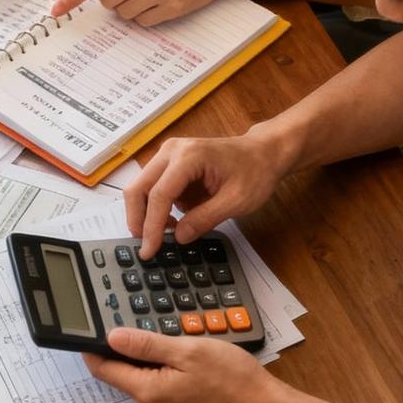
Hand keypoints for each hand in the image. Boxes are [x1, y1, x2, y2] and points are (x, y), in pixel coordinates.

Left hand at [83, 327, 278, 402]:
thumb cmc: (229, 377)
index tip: (87, 328)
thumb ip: (147, 344)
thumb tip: (112, 337)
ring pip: (142, 376)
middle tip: (126, 317)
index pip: (105, 369)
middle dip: (121, 347)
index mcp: (148, 390)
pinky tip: (177, 349)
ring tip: (158, 330)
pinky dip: (160, 364)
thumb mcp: (187, 351)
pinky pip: (159, 382)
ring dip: (145, 354)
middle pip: (122, 372)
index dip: (92, 348)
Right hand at [125, 132, 285, 258]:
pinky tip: (176, 219)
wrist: (263, 152)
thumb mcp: (236, 201)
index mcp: (189, 156)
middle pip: (139, 187)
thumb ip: (205, 219)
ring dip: (148, 213)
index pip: (160, 194)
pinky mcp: (171, 162)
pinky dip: (158, 207)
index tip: (149, 251)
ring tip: (168, 233)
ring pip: (142, 187)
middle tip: (147, 246)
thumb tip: (178, 238)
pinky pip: (154, 187)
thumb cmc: (255, 172)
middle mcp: (172, 150)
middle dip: (139, 220)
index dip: (151, 226)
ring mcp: (169, 154)